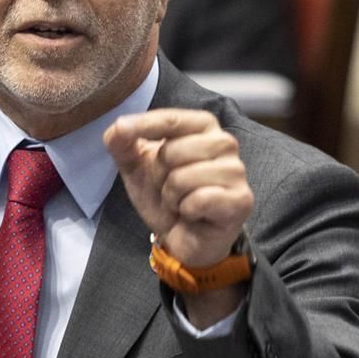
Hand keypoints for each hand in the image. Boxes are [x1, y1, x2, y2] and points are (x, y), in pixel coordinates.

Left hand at [104, 108, 252, 266]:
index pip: (171, 119)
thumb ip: (123, 144)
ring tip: (182, 202)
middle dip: (159, 177)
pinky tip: (194, 214)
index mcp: (202, 127)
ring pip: (183, 178)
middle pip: (172, 152)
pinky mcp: (241, 199)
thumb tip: (117, 128)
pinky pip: (200, 200)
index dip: (144, 125)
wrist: (183, 238)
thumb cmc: (166, 196)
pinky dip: (187, 211)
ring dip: (172, 197)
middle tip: (170, 189)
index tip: (121, 130)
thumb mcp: (136, 168)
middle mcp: (224, 143)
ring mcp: (236, 171)